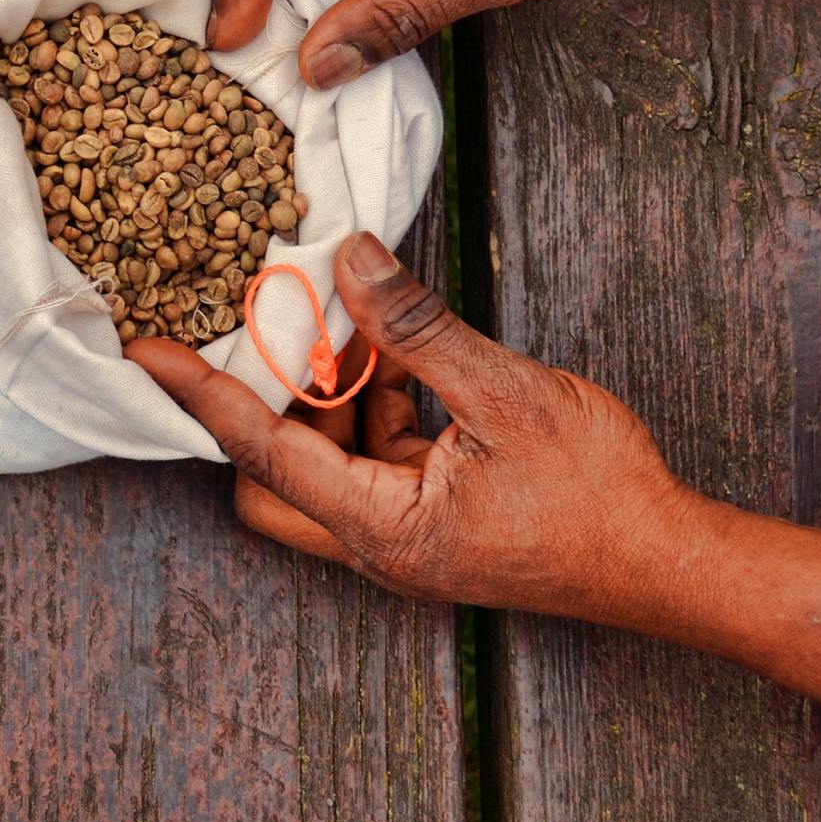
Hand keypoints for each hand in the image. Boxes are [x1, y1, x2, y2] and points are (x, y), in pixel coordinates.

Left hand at [125, 231, 693, 614]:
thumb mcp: (506, 393)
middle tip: (263, 324)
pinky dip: (374, 401)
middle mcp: (377, 543)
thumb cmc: (600, 495)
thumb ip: (419, 329)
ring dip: (327, 392)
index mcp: (379, 529)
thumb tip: (353, 258)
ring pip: (325, 460)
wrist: (674, 563)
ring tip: (338, 315)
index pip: (259, 451)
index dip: (200, 396)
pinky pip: (377, 453)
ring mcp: (405, 532)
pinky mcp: (434, 515)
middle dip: (263, 399)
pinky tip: (391, 345)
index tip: (147, 354)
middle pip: (273, 475)